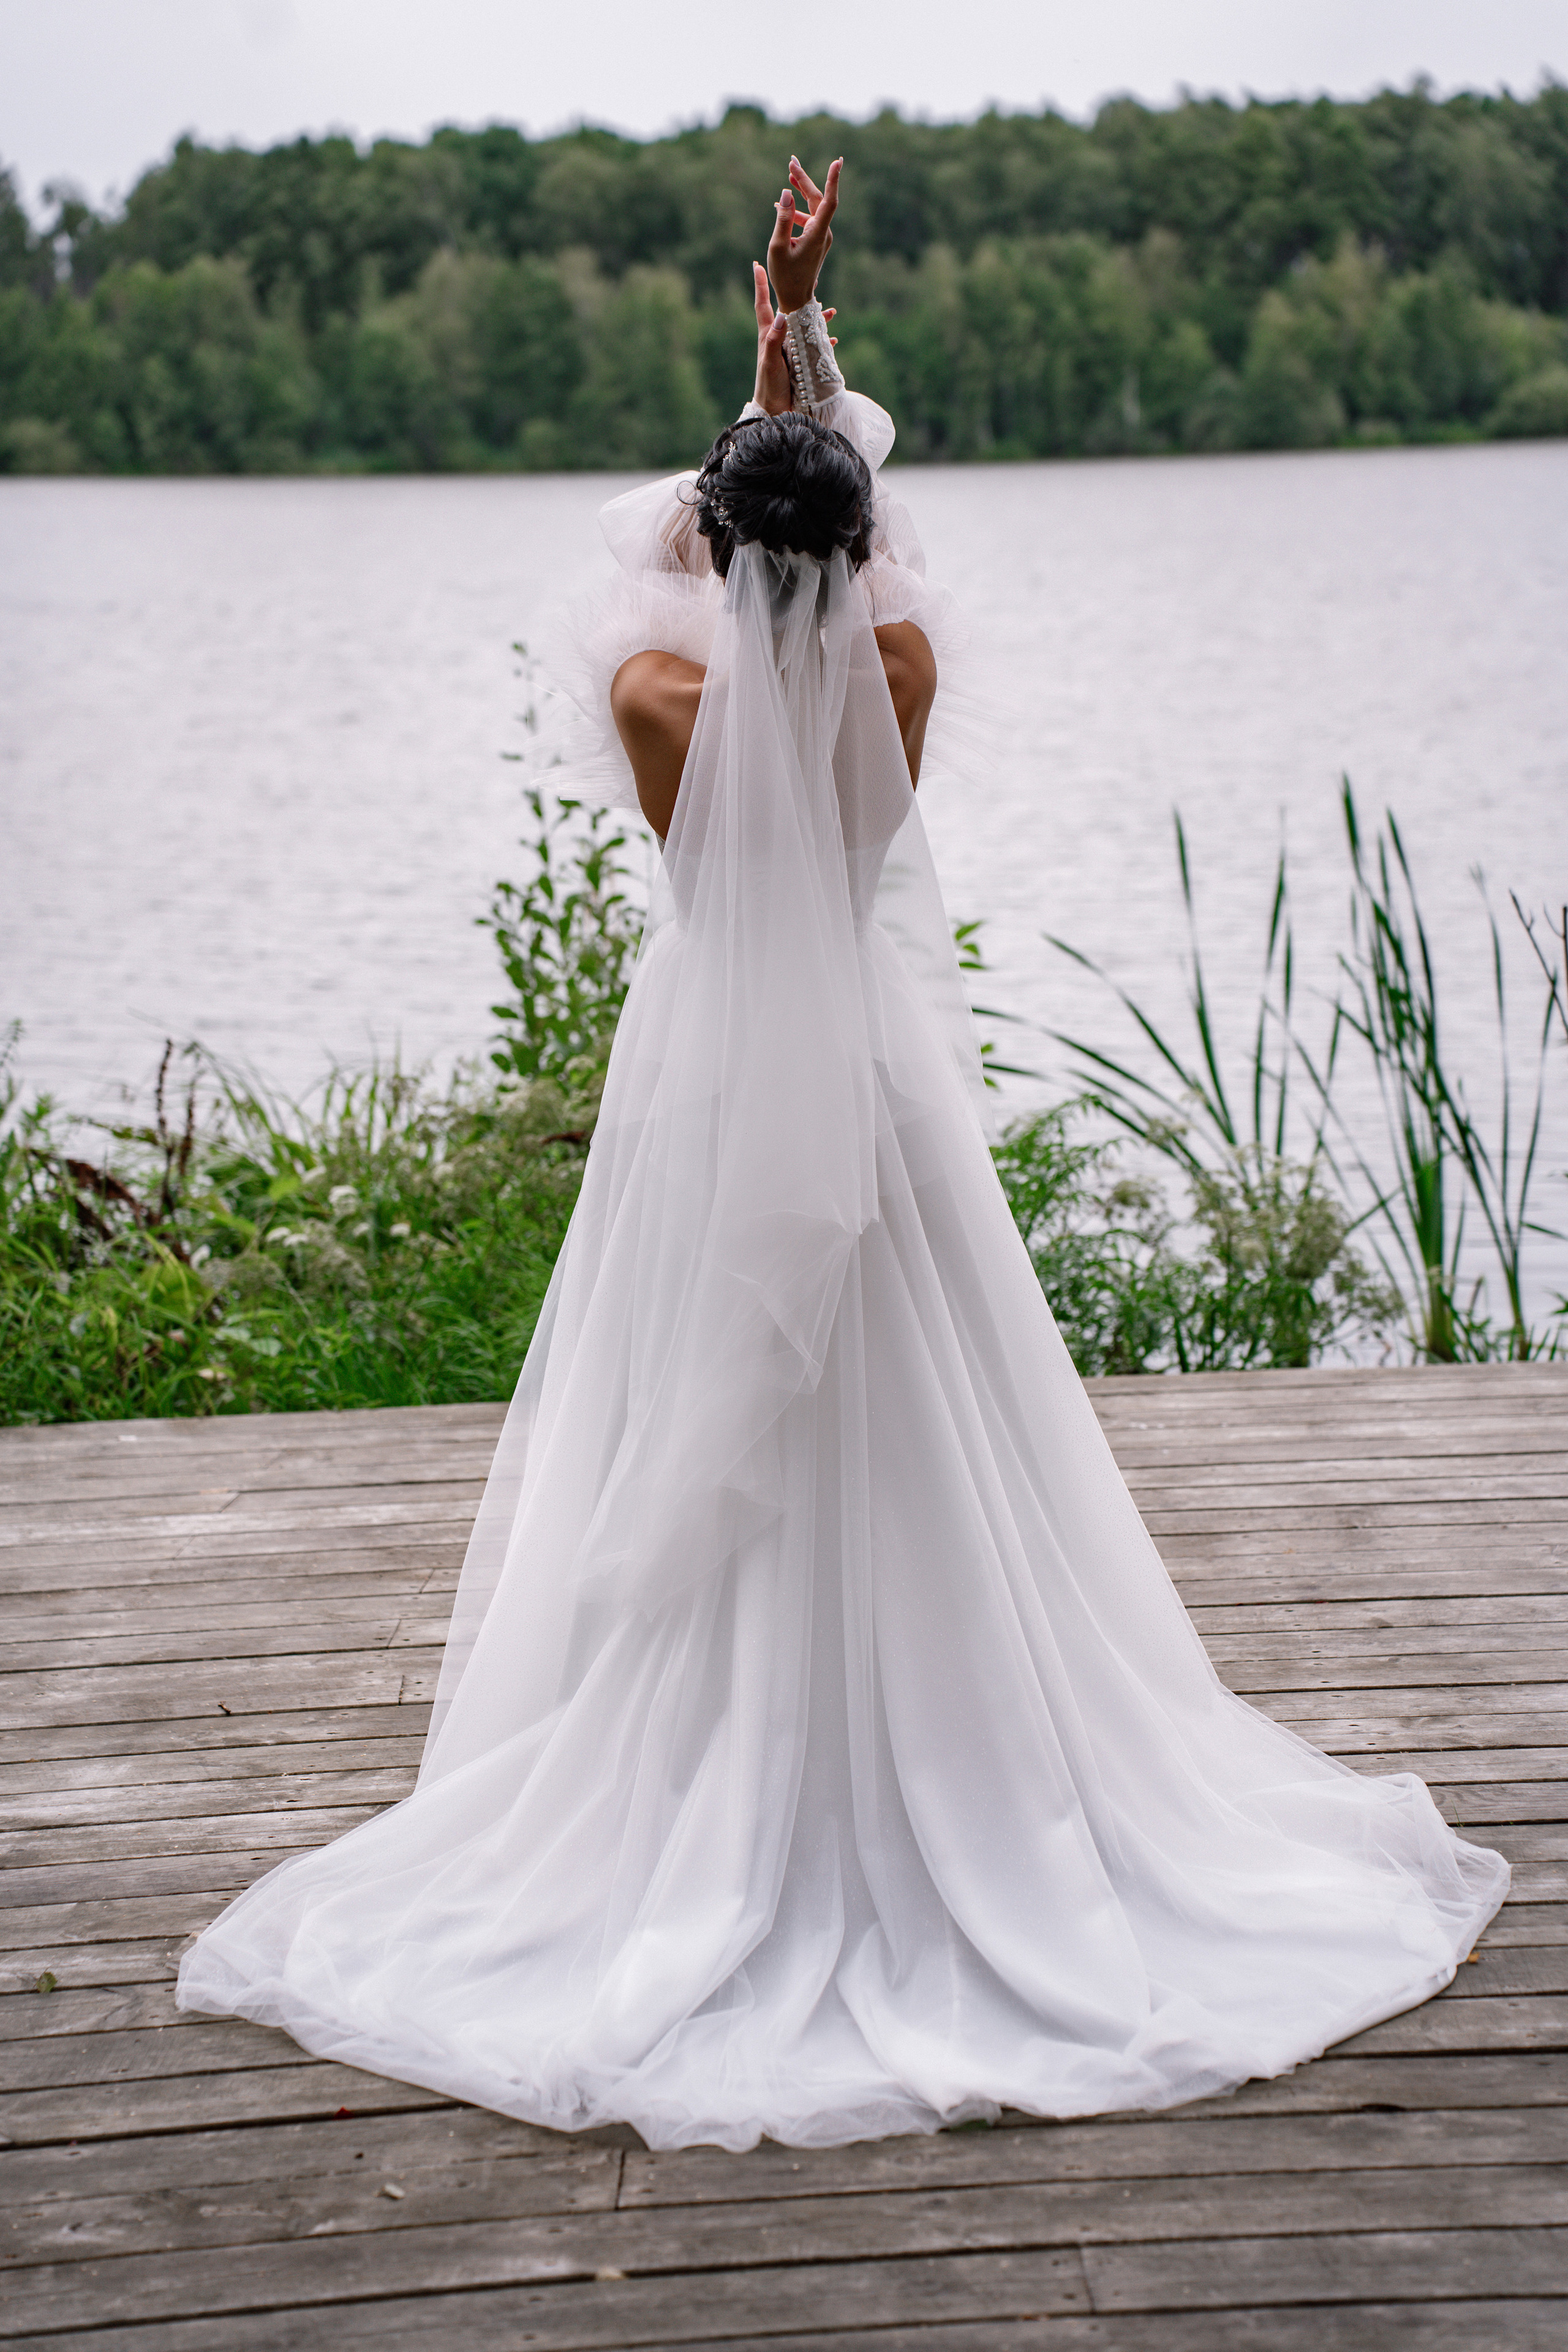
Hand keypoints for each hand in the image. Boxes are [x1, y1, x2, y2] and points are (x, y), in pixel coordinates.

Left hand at [751, 263, 837, 415]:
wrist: (775, 410)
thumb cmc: (769, 386)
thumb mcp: (770, 361)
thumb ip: (775, 338)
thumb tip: (782, 314)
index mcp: (768, 335)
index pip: (763, 305)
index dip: (760, 285)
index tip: (757, 265)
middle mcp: (779, 338)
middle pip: (789, 310)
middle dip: (798, 295)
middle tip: (809, 279)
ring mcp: (790, 350)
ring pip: (804, 327)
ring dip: (817, 319)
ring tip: (831, 311)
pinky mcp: (800, 363)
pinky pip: (814, 347)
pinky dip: (823, 342)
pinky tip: (833, 340)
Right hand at [766, 155, 840, 312]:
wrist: (796, 299)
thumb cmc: (785, 277)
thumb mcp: (778, 247)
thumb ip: (783, 218)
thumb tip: (786, 193)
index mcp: (817, 233)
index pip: (829, 201)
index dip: (832, 180)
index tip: (837, 162)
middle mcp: (823, 233)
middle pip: (818, 199)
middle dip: (804, 180)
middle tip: (791, 161)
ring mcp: (821, 237)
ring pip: (814, 207)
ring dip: (801, 192)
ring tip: (789, 175)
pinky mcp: (816, 241)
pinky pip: (809, 218)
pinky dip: (798, 210)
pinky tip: (783, 207)